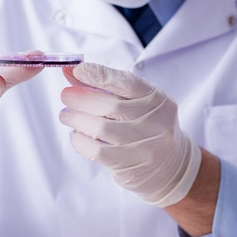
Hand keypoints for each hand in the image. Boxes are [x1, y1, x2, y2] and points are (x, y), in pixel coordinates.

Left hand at [60, 63, 200, 207]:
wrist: (171, 165)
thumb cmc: (148, 126)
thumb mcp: (138, 102)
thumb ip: (107, 85)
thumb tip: (71, 70)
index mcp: (159, 100)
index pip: (128, 83)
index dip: (101, 75)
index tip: (78, 70)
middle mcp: (156, 122)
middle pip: (110, 105)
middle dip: (81, 98)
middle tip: (65, 96)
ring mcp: (144, 146)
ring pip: (100, 128)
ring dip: (76, 119)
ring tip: (67, 115)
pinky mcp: (129, 166)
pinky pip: (96, 150)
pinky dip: (80, 140)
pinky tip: (77, 135)